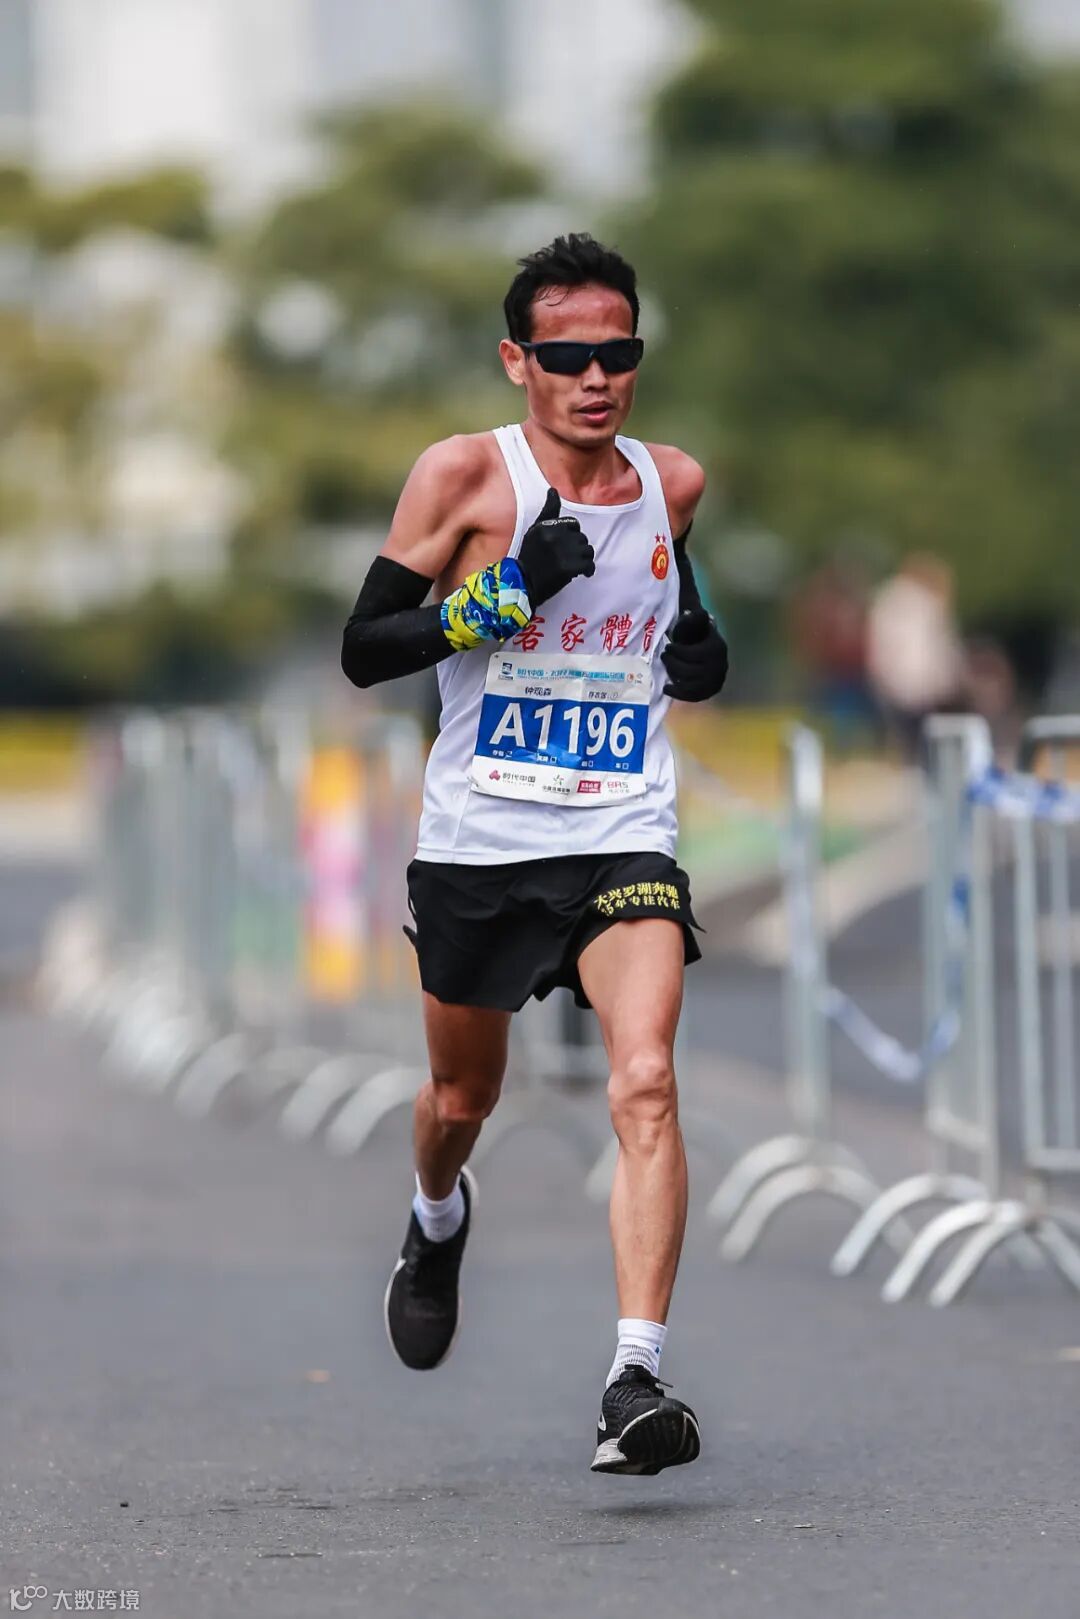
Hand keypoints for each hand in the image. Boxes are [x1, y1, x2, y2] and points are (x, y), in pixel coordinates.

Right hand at [516, 487, 594, 606]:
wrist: (523, 584)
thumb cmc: (530, 557)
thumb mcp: (535, 530)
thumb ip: (548, 511)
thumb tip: (554, 490)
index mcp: (546, 526)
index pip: (573, 525)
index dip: (571, 536)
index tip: (563, 546)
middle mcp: (554, 536)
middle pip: (581, 538)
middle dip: (577, 548)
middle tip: (567, 558)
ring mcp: (562, 553)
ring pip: (588, 550)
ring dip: (583, 559)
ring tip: (574, 565)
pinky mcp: (568, 568)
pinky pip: (589, 564)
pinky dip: (588, 570)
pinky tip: (582, 573)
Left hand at [661, 608, 728, 700]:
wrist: (715, 652)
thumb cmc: (702, 637)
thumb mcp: (700, 624)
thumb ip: (693, 619)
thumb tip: (687, 612)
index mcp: (715, 649)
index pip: (690, 654)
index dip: (675, 651)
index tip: (668, 647)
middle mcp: (718, 666)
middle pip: (687, 671)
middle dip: (671, 664)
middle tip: (664, 657)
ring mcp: (715, 681)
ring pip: (688, 685)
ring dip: (673, 677)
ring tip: (666, 670)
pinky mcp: (711, 691)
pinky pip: (692, 696)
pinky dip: (678, 693)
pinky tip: (667, 688)